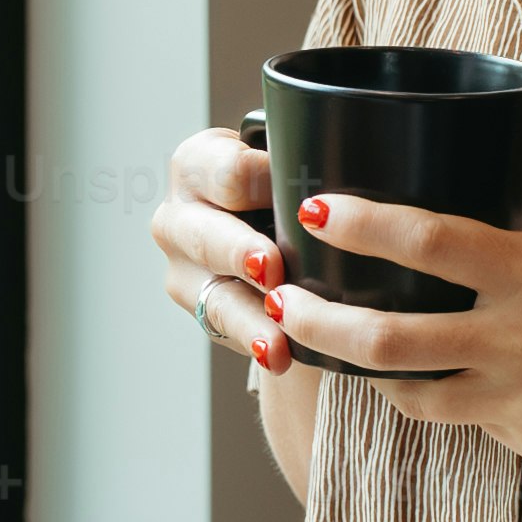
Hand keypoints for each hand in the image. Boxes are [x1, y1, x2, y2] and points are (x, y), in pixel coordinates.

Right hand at [151, 117, 291, 375]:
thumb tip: (342, 179)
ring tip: (276, 341)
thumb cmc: (289, 189)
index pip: (228, 172)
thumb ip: (305, 172)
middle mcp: (178, 214)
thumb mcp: (292, 170)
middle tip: (271, 268)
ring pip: (215, 295)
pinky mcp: (198, 309)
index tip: (298, 205)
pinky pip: (225, 330)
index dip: (263, 186)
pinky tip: (277, 357)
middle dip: (240, 252)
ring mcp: (182, 268)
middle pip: (209, 234)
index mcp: (199, 164)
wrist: (276, 229)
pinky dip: (255, 342)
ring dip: (248, 317)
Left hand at [270, 194, 521, 473]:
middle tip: (282, 308)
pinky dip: (457, 400)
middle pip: (386, 339)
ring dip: (370, 374)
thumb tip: (463, 239)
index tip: (316, 213)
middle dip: (318, 324)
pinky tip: (465, 385)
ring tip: (342, 353)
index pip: (428, 241)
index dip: (361, 227)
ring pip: (411, 392)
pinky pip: (471, 420)